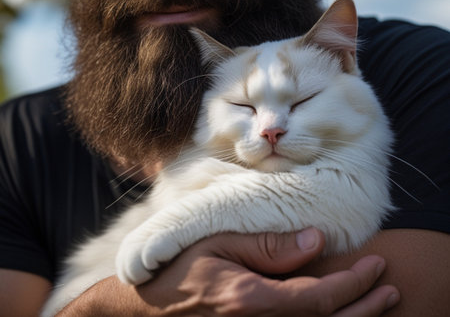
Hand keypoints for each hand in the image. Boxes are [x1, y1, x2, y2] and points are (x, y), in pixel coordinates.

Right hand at [134, 228, 398, 315]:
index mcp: (251, 300)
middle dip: (365, 308)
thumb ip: (268, 246)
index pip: (318, 298)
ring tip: (379, 304)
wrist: (149, 305)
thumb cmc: (181, 265)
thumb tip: (316, 241)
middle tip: (389, 289)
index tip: (375, 265)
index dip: (353, 284)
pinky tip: (337, 316)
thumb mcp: (219, 243)